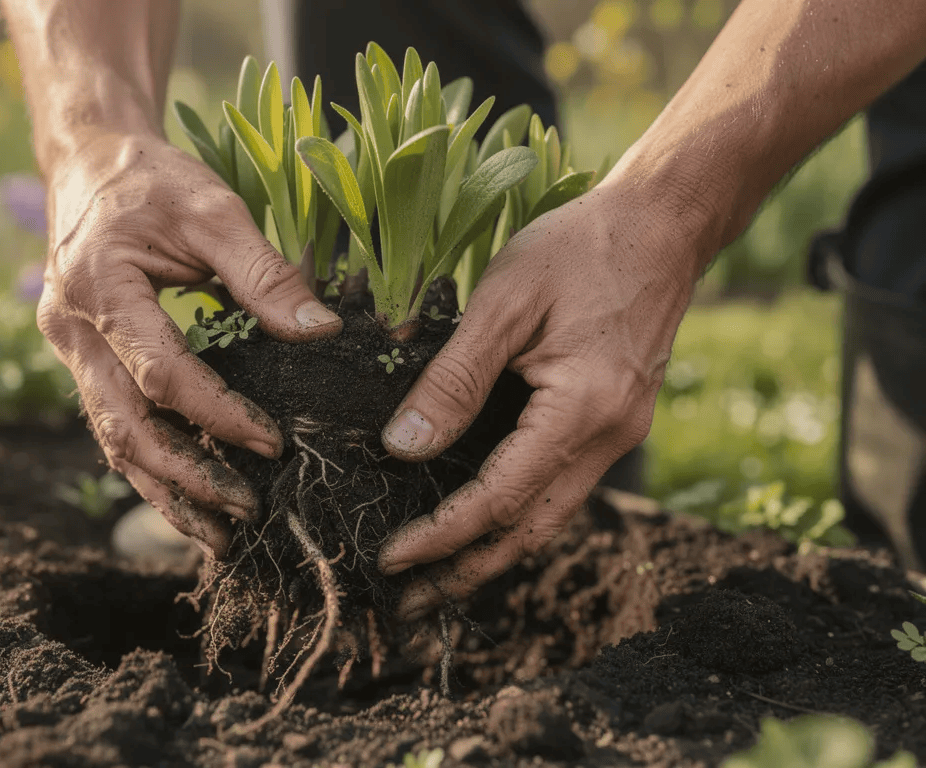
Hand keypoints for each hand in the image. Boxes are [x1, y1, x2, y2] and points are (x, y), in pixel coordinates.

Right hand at [36, 129, 341, 556]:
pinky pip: (113, 425)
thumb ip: (263, 270)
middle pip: (123, 428)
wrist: (87, 162)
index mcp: (99, 287)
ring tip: (220, 534)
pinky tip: (192, 496)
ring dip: (165, 491)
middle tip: (247, 513)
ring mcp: (68, 352)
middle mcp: (71, 330)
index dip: (218, 414)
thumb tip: (319, 330)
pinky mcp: (82, 363)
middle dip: (187, 478)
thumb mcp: (211, 208)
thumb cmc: (152, 179)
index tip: (273, 443)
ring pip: (112, 441)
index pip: (160, 374)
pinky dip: (152, 466)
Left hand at [375, 181, 702, 619]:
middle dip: (466, 571)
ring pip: (549, 516)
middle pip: (530, 530)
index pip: (500, 499)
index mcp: (584, 408)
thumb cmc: (579, 247)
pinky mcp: (614, 421)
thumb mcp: (503, 302)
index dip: (442, 535)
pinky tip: (481, 521)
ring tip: (435, 578)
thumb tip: (402, 448)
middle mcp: (611, 436)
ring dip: (492, 551)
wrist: (662, 223)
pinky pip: (561, 485)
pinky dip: (518, 514)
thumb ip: (453, 379)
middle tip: (407, 602)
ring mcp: (619, 433)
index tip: (392, 558)